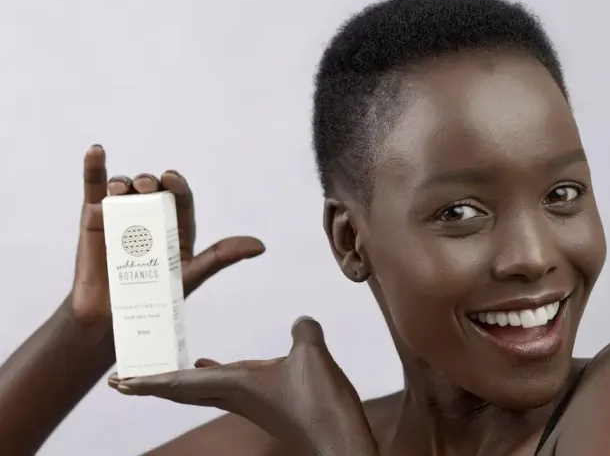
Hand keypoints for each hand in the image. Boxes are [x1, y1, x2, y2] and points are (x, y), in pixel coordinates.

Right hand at [70, 145, 264, 325]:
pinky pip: (94, 188)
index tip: (172, 178)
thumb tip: (260, 245)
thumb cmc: (156, 295)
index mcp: (175, 226)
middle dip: (150, 182)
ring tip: (123, 189)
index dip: (178, 185)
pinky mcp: (94, 217)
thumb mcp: (192, 273)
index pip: (181, 199)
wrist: (113, 316)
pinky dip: (93, 168)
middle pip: (152, 190)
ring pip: (124, 188)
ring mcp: (122, 214)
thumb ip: (222, 256)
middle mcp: (150, 215)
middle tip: (146, 187)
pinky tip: (96, 150)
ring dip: (124, 181)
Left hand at [108, 318, 377, 455]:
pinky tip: (210, 364)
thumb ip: (302, 332)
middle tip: (122, 381)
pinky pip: (225, 385)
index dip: (150, 381)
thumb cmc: (319, 403)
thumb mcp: (311, 355)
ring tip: (156, 371)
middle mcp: (235, 396)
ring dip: (176, 380)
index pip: (181, 382)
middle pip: (182, 392)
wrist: (336, 439)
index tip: (120, 383)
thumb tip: (301, 321)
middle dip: (151, 386)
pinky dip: (210, 374)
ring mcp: (249, 401)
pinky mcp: (264, 403)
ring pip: (201, 390)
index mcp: (235, 385)